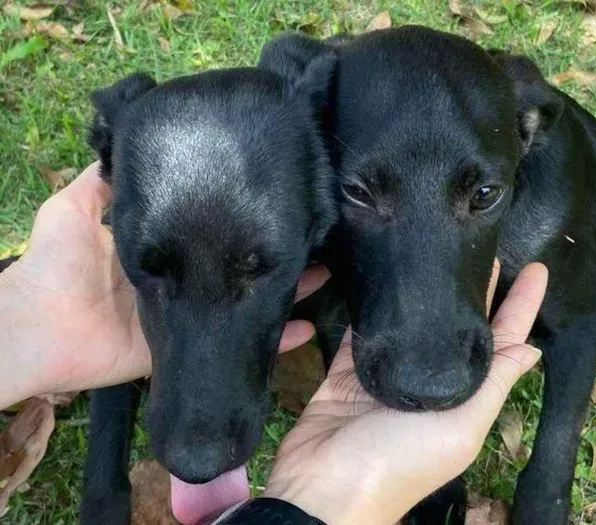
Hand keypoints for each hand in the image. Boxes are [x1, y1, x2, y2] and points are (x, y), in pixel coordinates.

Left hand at [0, 163, 328, 409]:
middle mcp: (184, 281)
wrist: (40, 328)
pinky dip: (273, 341)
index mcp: (164, 250)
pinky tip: (305, 329)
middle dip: (271, 255)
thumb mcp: (75, 206)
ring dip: (283, 292)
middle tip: (310, 239)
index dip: (242, 223)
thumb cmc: (58, 263)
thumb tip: (133, 146)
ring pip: (245, 302)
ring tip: (321, 274)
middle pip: (236, 267)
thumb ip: (103, 182)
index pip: (213, 233)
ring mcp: (191, 316)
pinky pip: (236, 343)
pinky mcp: (191, 349)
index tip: (274, 203)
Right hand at [263, 261, 547, 524]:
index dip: (521, 306)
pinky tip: (388, 274)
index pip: (503, 341)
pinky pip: (366, 328)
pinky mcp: (351, 367)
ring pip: (415, 321)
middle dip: (479, 288)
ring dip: (429, 289)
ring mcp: (390, 372)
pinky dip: (376, 304)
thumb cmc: (402, 459)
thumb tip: (534, 350)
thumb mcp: (461, 426)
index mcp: (464, 395)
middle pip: (462, 324)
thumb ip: (493, 385)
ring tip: (442, 248)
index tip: (536, 267)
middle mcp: (432, 379)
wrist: (326, 485)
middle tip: (485, 244)